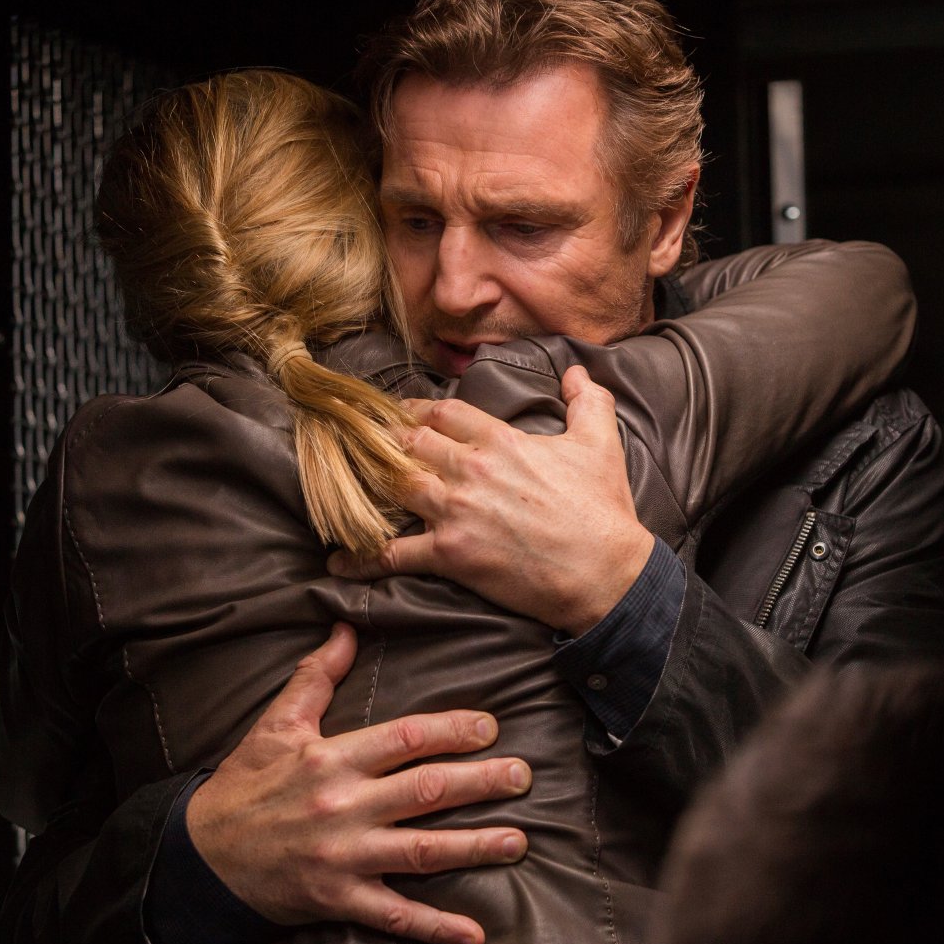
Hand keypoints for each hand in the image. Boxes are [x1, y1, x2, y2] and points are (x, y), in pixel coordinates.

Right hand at [183, 623, 531, 943]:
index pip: (404, 738)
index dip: (451, 731)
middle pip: (425, 791)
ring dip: (474, 848)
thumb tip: (344, 628)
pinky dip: (435, 928)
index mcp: (331, 759)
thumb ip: (315, 676)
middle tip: (523, 776)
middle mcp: (343, 806)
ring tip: (518, 842)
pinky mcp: (337, 898)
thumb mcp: (276, 724)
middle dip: (480, 784)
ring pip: (421, 851)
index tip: (490, 728)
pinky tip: (473, 935)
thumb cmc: (243, 785)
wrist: (199, 855)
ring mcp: (343, 857)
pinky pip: (393, 916)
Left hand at [328, 365, 654, 634]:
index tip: (395, 412)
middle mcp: (470, 470)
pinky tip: (339, 561)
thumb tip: (577, 371)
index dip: (414, 409)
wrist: (605, 572)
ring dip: (367, 484)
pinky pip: (395, 553)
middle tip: (358, 440)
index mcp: (499, 440)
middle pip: (409, 443)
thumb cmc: (602, 509)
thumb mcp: (600, 443)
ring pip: (395, 486)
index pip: (441, 412)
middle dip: (381, 439)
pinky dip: (363, 557)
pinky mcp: (451, 555)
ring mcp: (455, 513)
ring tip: (341, 484)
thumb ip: (589, 399)